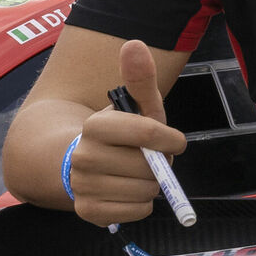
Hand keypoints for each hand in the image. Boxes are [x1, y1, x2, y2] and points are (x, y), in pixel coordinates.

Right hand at [67, 39, 188, 228]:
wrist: (86, 164)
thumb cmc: (123, 135)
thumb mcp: (137, 107)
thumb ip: (140, 78)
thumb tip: (134, 43)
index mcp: (97, 125)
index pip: (148, 132)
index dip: (170, 139)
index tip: (173, 141)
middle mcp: (83, 155)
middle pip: (149, 166)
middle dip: (159, 165)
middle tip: (147, 160)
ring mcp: (82, 185)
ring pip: (145, 191)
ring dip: (151, 185)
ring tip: (136, 174)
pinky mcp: (87, 211)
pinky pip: (135, 212)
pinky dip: (141, 205)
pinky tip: (128, 192)